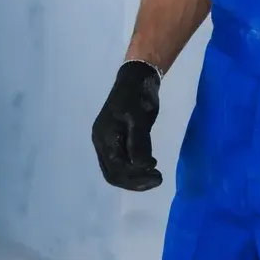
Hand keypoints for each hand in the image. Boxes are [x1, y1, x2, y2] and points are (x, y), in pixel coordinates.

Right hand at [91, 61, 163, 190]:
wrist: (136, 78)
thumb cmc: (137, 97)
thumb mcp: (140, 119)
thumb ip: (139, 144)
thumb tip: (142, 167)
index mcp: (104, 136)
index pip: (116, 168)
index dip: (136, 177)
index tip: (158, 176)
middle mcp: (101, 142)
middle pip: (113, 173)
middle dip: (135, 181)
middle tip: (158, 179)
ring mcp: (106, 141)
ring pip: (115, 169)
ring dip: (134, 177)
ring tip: (155, 175)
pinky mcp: (114, 139)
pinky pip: (120, 161)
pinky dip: (133, 169)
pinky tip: (148, 165)